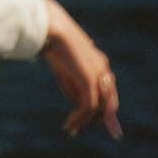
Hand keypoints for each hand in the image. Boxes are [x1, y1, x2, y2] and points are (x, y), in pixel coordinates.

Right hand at [40, 0, 121, 139]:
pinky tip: (68, 124)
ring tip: (70, 130)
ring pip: (98, 107)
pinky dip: (79, 118)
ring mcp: (99, 74)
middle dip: (94, 120)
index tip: (87, 122)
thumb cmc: (53, 43)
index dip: (101, 110)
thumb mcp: (65, 68)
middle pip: (108, 103)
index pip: (108, 92)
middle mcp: (104, 69)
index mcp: (100, 63)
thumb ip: (75, 87)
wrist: (50, 27)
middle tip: (77, 130)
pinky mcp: (89, 79)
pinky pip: (88, 106)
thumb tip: (81, 110)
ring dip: (84, 122)